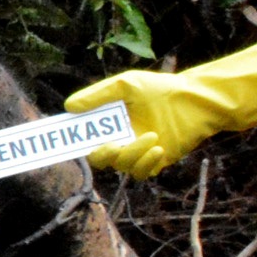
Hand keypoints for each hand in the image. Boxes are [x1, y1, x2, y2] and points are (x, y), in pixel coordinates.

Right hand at [64, 45, 256, 177]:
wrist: (196, 100)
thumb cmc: (161, 89)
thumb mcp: (127, 85)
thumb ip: (98, 95)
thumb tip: (69, 106)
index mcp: (108, 121)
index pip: (83, 135)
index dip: (70, 140)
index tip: (60, 141)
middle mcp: (119, 138)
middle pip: (97, 157)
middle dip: (101, 153)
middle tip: (110, 144)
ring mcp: (136, 151)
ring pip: (121, 165)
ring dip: (133, 153)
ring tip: (152, 137)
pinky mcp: (154, 161)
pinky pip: (140, 172)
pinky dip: (145, 162)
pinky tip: (158, 147)